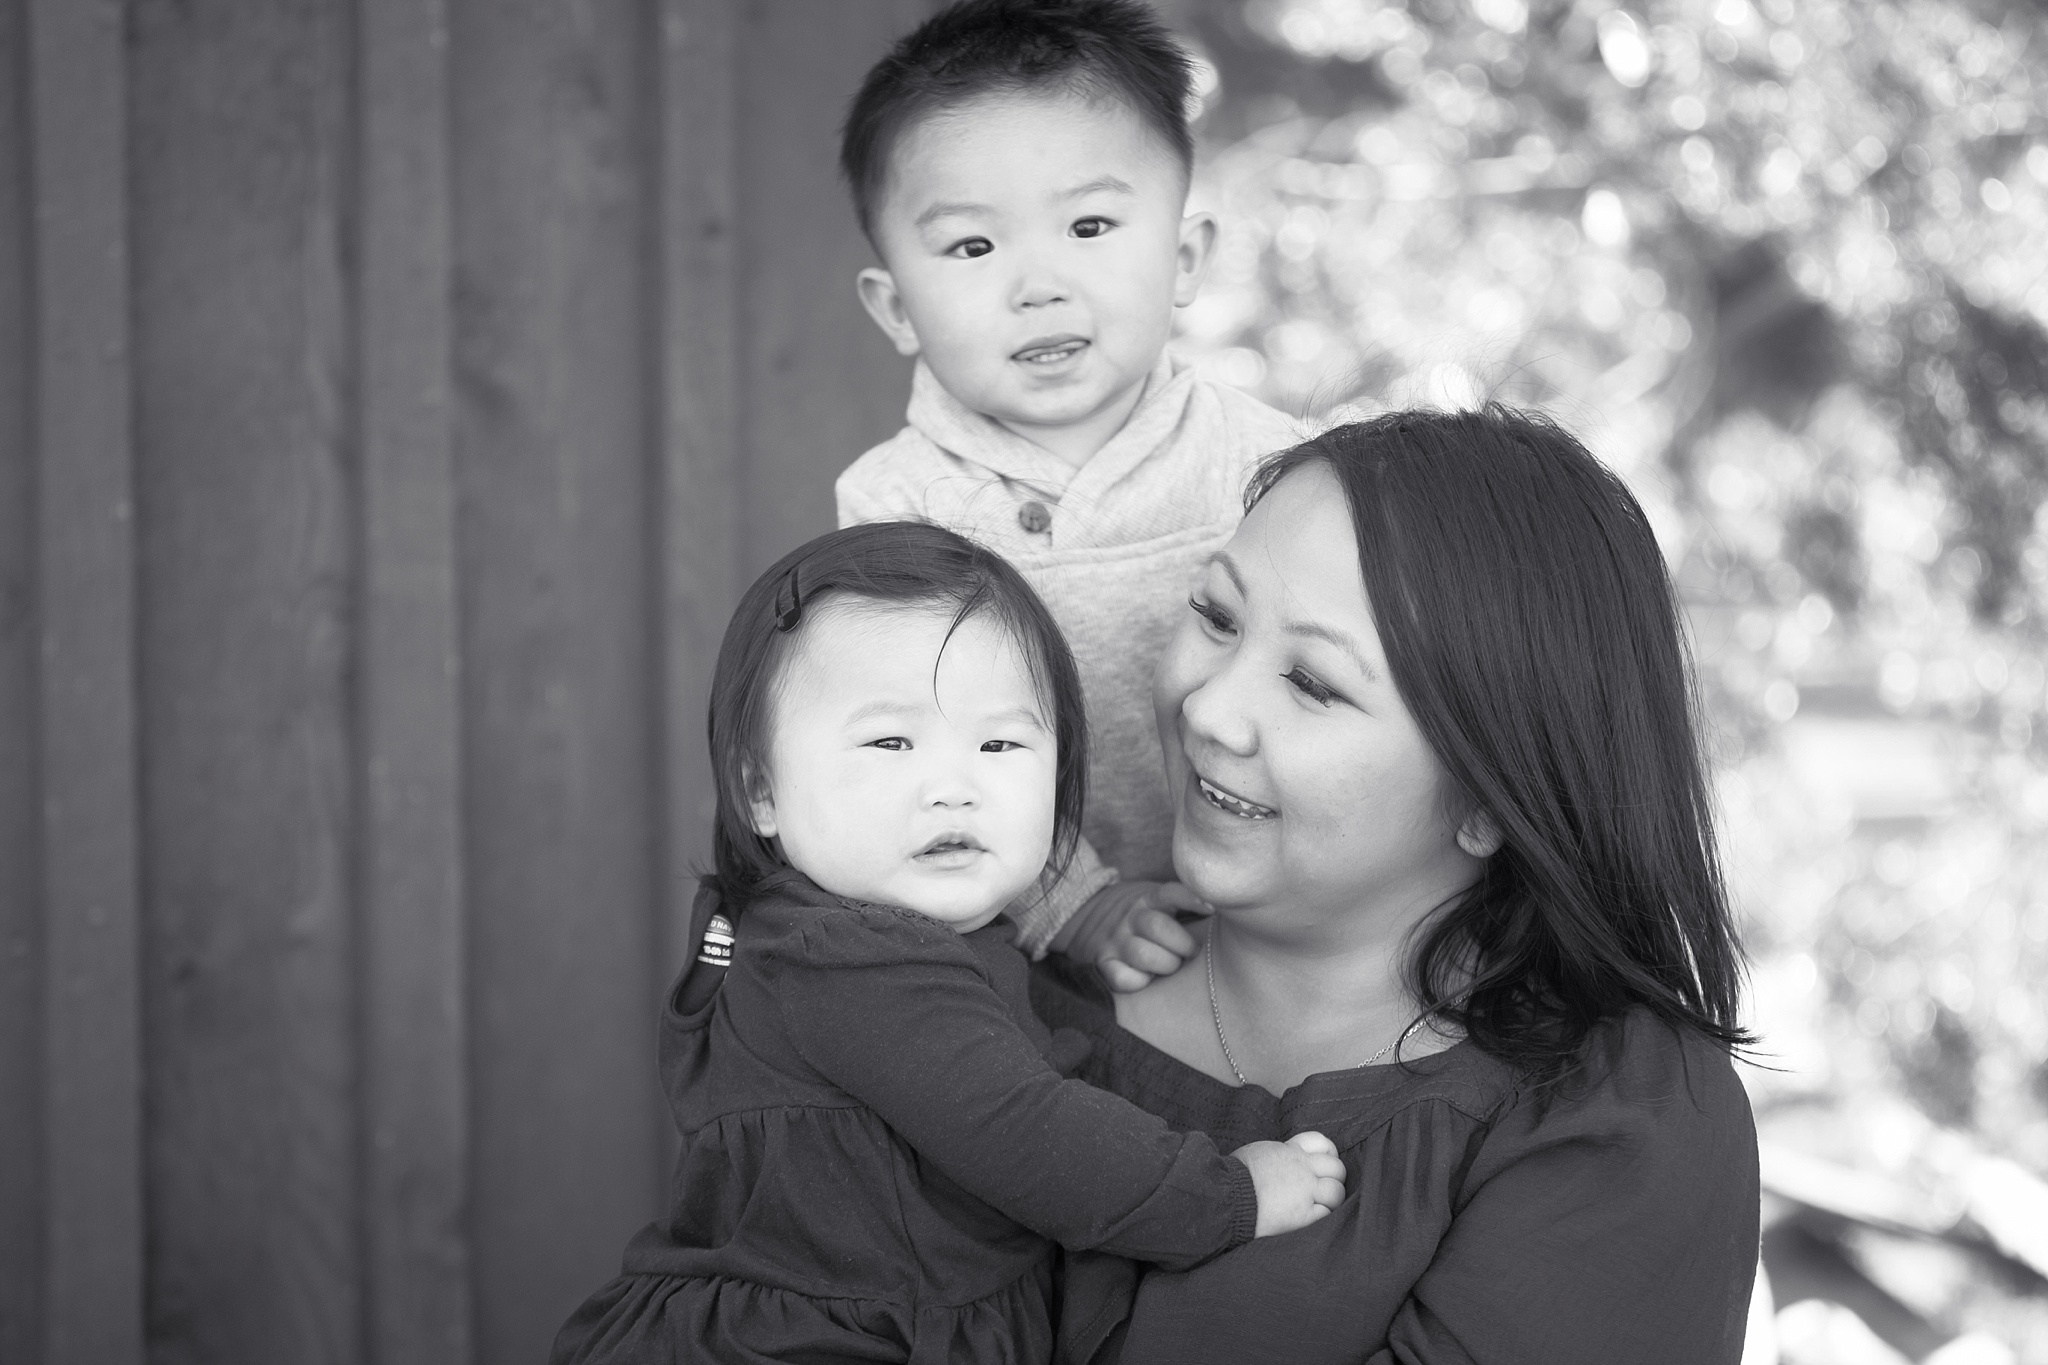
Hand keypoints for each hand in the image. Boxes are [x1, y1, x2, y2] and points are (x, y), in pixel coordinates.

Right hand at [1055, 881, 1209, 991]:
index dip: (1191, 898)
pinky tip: (1147, 978)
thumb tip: (1230, 914)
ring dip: (1165, 964)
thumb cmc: (1144, 918)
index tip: (1211, 909)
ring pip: (1142, 954)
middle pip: (1159, 927)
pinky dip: (1138, 981)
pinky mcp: (1103, 962)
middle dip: (1183, 946)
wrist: (1089, 919)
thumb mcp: (1160, 903)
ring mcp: (1115, 940)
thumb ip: (1186, 905)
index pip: (1171, 893)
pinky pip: (1122, 978)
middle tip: (1190, 952)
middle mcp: (1131, 917)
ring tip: (1170, 965)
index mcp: (1149, 899)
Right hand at [1233, 1131, 1346, 1236]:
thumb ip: (1276, 1155)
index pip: (1321, 1143)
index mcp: (1289, 1150)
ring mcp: (1305, 1191)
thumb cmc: (1234, 1176)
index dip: (1329, 1154)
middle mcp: (1302, 1167)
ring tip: (1321, 1206)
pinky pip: (1327, 1214)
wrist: (1227, 1196)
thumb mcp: (1258, 1153)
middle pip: (1336, 1168)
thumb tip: (1278, 1161)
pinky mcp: (1303, 1215)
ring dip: (1332, 1199)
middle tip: (1324, 1189)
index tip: (1324, 1164)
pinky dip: (1324, 1217)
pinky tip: (1313, 1220)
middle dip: (1334, 1178)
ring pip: (1336, 1192)